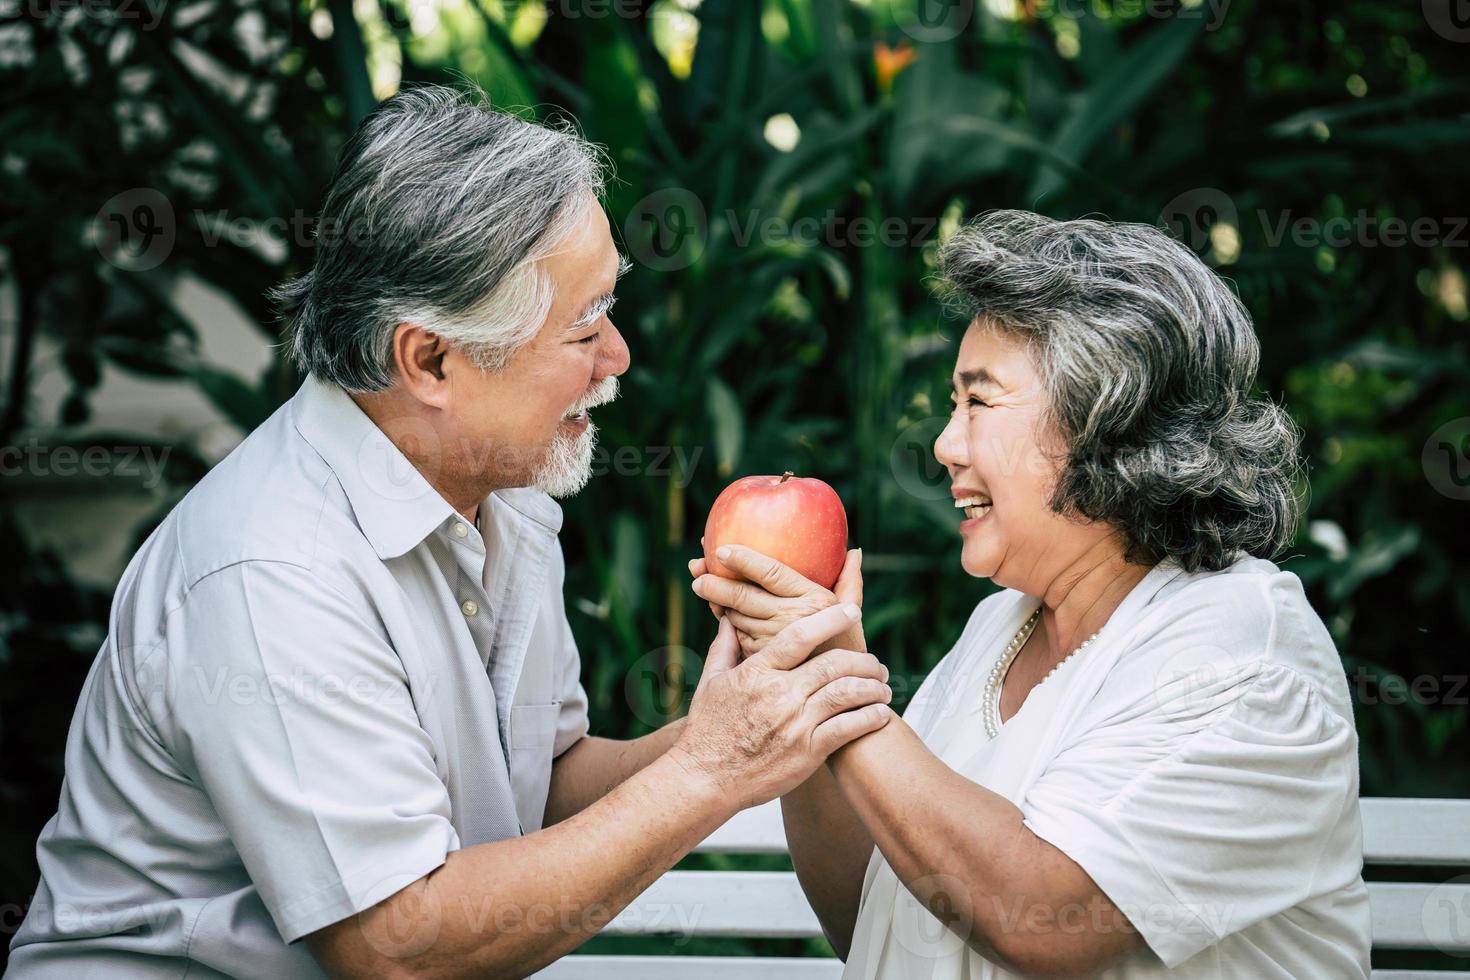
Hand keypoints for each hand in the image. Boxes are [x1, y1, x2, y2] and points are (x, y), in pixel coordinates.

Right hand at [670, 606, 891, 809]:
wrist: (706, 778)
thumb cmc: (707, 729)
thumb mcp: (710, 683)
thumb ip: (725, 649)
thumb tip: (729, 622)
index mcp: (758, 673)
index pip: (800, 636)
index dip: (830, 620)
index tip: (851, 612)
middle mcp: (780, 694)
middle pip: (834, 664)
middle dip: (863, 660)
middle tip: (876, 663)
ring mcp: (796, 724)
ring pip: (847, 694)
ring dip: (873, 687)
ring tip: (883, 688)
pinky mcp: (808, 752)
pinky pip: (849, 728)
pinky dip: (870, 717)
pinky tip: (880, 714)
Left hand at [688, 545, 864, 659]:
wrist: (843, 700)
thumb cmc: (847, 648)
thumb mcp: (851, 615)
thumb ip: (850, 583)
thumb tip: (854, 552)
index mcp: (813, 599)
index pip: (770, 572)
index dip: (743, 559)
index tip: (721, 549)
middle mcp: (793, 619)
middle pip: (744, 595)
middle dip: (715, 581)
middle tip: (697, 572)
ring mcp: (776, 642)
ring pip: (737, 617)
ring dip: (718, 602)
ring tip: (705, 588)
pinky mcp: (763, 660)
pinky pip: (739, 638)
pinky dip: (728, 625)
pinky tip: (721, 613)